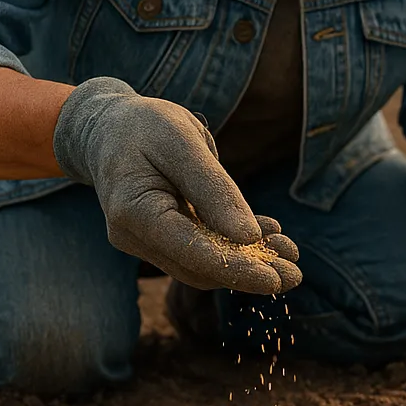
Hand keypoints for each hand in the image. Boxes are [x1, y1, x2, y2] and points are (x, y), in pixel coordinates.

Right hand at [52, 77, 300, 293]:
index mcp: (133, 211)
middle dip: (249, 272)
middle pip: (198, 267)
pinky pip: (198, 248)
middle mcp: (133, 235)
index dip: (237, 271)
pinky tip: (265, 235)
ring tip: (288, 251)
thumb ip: (212, 188)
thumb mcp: (182, 140)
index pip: (191, 253)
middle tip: (296, 272)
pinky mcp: (158, 236)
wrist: (109, 127)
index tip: (276, 280)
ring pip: (201, 263)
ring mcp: (143, 240)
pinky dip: (231, 245)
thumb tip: (249, 237)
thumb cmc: (144, 125)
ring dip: (245, 261)